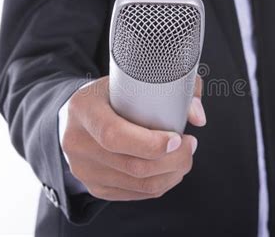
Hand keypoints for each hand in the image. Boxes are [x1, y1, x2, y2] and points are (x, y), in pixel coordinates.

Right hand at [62, 75, 205, 200]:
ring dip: (171, 174)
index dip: (150, 143)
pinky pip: (134, 194)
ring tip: (184, 157)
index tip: (178, 138)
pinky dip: (159, 184)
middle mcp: (77, 142)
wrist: (81, 114)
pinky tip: (170, 169)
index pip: (114, 135)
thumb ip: (174, 87)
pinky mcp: (94, 186)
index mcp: (83, 108)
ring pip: (138, 184)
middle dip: (172, 160)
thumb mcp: (136, 79)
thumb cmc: (114, 94)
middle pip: (131, 165)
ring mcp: (83, 169)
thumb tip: (197, 116)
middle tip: (190, 145)